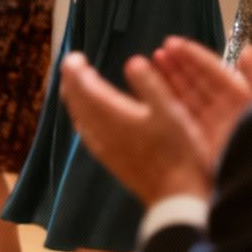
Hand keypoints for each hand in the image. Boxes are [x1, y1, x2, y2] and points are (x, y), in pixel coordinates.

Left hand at [58, 52, 215, 206]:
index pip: (84, 88)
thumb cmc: (180, 152)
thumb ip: (150, 85)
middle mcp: (102, 131)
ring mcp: (103, 146)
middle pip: (76, 101)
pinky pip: (85, 131)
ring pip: (79, 116)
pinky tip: (88, 117)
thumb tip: (133, 62)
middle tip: (72, 65)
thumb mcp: (171, 112)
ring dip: (74, 98)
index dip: (76, 70)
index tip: (74, 57)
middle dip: (71, 81)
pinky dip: (81, 116)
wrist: (176, 194)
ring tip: (76, 84)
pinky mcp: (108, 158)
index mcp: (115, 116)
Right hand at [151, 37, 251, 162]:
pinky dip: (164, 105)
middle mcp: (223, 111)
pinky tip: (150, 93)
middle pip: (196, 83)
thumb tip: (246, 49)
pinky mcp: (198, 145)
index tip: (174, 43)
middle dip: (177, 66)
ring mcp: (209, 128)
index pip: (214, 72)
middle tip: (158, 52)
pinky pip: (178, 120)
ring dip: (167, 81)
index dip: (194, 57)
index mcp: (242, 99)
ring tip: (149, 65)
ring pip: (184, 99)